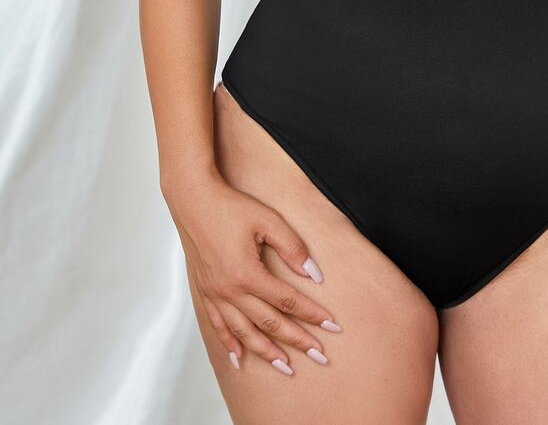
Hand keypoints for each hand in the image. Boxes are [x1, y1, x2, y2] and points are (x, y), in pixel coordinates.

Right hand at [167, 174, 342, 374]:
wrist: (194, 202)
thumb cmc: (232, 207)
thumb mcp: (268, 220)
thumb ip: (293, 248)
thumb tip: (314, 275)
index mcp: (247, 274)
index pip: (288, 301)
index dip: (312, 314)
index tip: (332, 326)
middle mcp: (230, 291)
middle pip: (270, 323)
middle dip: (298, 341)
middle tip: (320, 356)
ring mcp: (215, 295)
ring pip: (245, 333)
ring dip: (267, 352)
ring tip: (287, 367)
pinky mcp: (205, 293)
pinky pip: (219, 327)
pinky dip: (231, 345)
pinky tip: (240, 358)